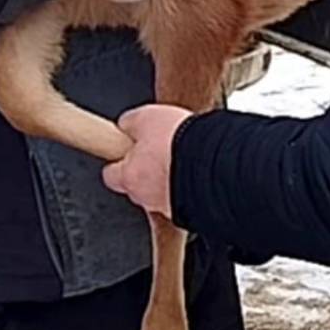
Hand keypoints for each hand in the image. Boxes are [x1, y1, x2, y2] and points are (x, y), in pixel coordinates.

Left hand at [102, 105, 192, 222]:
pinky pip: (188, 198)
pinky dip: (192, 186)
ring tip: (185, 157)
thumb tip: (124, 125)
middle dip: (147, 170)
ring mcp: (171, 207)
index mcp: (130, 176)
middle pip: (139, 186)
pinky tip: (201, 170)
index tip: (124, 152)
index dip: (118, 161)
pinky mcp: (194, 211)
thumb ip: (130, 123)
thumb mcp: (148, 117)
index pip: (110, 175)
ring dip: (172, 178)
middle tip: (160, 151)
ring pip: (164, 193)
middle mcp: (147, 198)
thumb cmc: (181, 143)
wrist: (218, 164)